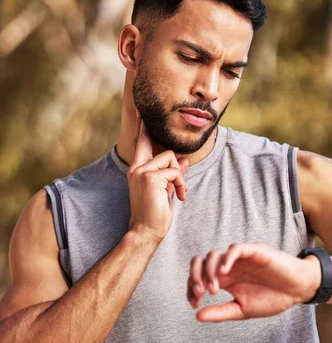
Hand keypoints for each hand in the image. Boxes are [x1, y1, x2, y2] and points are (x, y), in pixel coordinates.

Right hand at [128, 109, 188, 242]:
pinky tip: (179, 197)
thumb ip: (171, 173)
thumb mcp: (165, 190)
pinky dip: (181, 184)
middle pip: (155, 145)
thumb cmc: (155, 214)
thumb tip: (184, 160)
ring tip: (179, 192)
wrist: (146, 231)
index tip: (140, 111)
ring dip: (180, 176)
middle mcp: (136, 168)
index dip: (141, 127)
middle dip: (160, 139)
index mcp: (136, 170)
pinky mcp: (151, 177)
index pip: (139, 143)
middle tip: (157, 132)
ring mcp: (142, 171)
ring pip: (170, 157)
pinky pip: (175, 171)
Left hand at [187, 243, 320, 321]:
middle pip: (200, 261)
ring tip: (213, 289)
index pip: (198, 276)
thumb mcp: (242, 310)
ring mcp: (240, 257)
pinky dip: (226, 259)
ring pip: (214, 255)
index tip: (195, 304)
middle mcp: (228, 266)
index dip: (191, 288)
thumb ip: (220, 312)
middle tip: (200, 294)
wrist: (297, 291)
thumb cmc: (272, 298)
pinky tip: (224, 273)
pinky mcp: (254, 251)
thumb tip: (197, 316)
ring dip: (209, 271)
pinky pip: (235, 249)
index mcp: (224, 279)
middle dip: (195, 277)